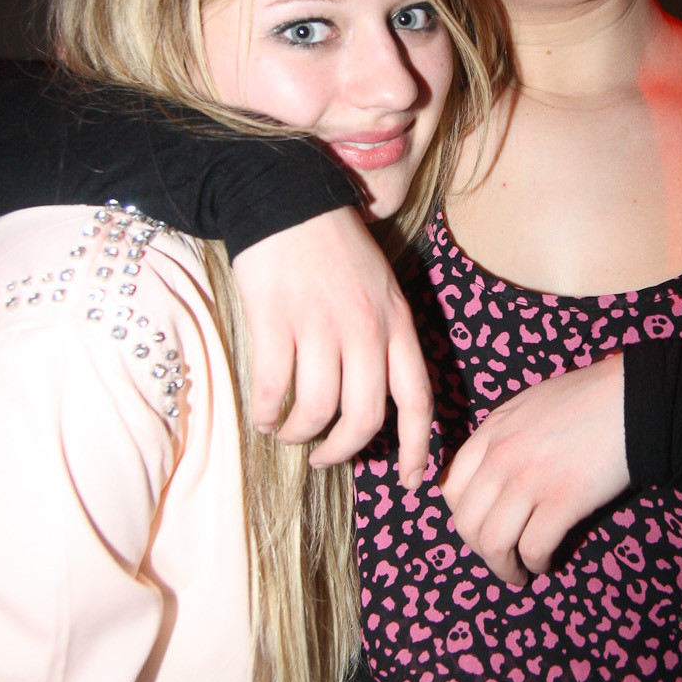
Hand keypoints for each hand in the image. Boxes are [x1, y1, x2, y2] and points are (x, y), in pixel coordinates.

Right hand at [232, 207, 431, 484]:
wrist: (289, 202)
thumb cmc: (337, 249)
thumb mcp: (382, 288)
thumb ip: (387, 337)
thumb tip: (380, 399)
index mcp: (397, 323)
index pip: (417, 398)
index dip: (417, 447)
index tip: (410, 480)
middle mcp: (364, 329)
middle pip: (363, 417)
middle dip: (343, 450)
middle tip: (326, 457)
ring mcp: (320, 325)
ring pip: (316, 409)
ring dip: (300, 434)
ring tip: (288, 432)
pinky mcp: (276, 321)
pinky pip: (274, 389)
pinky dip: (267, 415)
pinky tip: (264, 417)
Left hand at [439, 353, 629, 584]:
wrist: (633, 397)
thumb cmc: (588, 399)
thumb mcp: (529, 406)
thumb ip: (505, 435)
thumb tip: (494, 472)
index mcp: (492, 431)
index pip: (450, 487)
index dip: (463, 517)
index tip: (480, 528)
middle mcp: (501, 455)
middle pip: (466, 522)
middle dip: (479, 551)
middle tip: (500, 561)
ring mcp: (530, 478)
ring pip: (492, 543)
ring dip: (503, 568)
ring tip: (519, 574)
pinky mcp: (563, 499)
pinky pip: (533, 547)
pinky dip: (535, 563)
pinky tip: (546, 563)